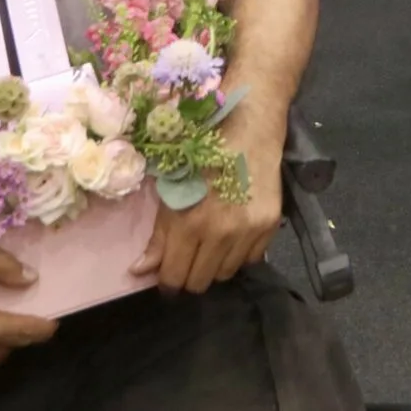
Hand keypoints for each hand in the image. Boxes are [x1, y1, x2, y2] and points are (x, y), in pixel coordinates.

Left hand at [132, 147, 283, 293]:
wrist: (249, 128)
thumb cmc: (201, 155)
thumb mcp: (170, 191)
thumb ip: (158, 236)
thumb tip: (140, 271)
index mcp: (190, 223)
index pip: (175, 277)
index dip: (167, 281)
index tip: (168, 274)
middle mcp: (221, 233)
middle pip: (200, 283)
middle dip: (190, 275)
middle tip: (189, 257)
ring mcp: (249, 231)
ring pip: (226, 275)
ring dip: (215, 265)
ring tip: (212, 243)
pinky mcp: (270, 225)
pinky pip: (251, 260)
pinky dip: (239, 254)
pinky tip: (234, 234)